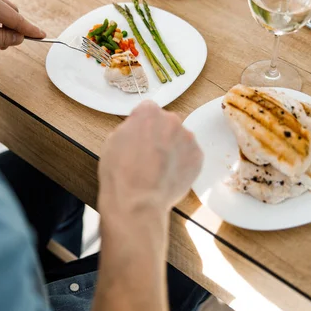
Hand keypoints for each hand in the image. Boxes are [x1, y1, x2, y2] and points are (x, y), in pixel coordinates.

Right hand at [97, 101, 203, 236]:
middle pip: (167, 123)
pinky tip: (169, 175)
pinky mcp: (198, 157)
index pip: (148, 110)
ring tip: (159, 169)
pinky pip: (190, 155)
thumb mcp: (113, 140)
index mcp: (149, 113)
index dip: (142, 124)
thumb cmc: (120, 173)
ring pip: (180, 139)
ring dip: (172, 148)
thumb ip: (130, 128)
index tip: (140, 135)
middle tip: (149, 155)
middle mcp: (172, 120)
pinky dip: (182, 163)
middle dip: (160, 135)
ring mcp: (188, 139)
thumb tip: (138, 130)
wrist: (137, 201)